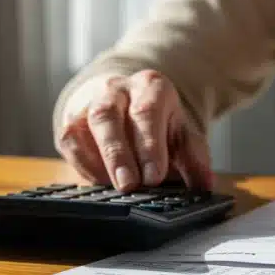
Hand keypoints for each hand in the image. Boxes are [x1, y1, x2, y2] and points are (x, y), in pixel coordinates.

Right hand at [54, 70, 213, 191]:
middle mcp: (115, 89)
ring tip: (115, 189)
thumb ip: (194, 158)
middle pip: (109, 116)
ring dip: (99, 162)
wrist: (121, 100)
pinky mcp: (69, 123)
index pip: (147, 112)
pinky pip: (71, 143)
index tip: (154, 177)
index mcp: (150, 86)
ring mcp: (88, 103)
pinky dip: (84, 165)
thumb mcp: (179, 133)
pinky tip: (100, 182)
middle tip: (130, 186)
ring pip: (84, 128)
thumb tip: (204, 185)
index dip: (150, 146)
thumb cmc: (155, 121)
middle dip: (119, 154)